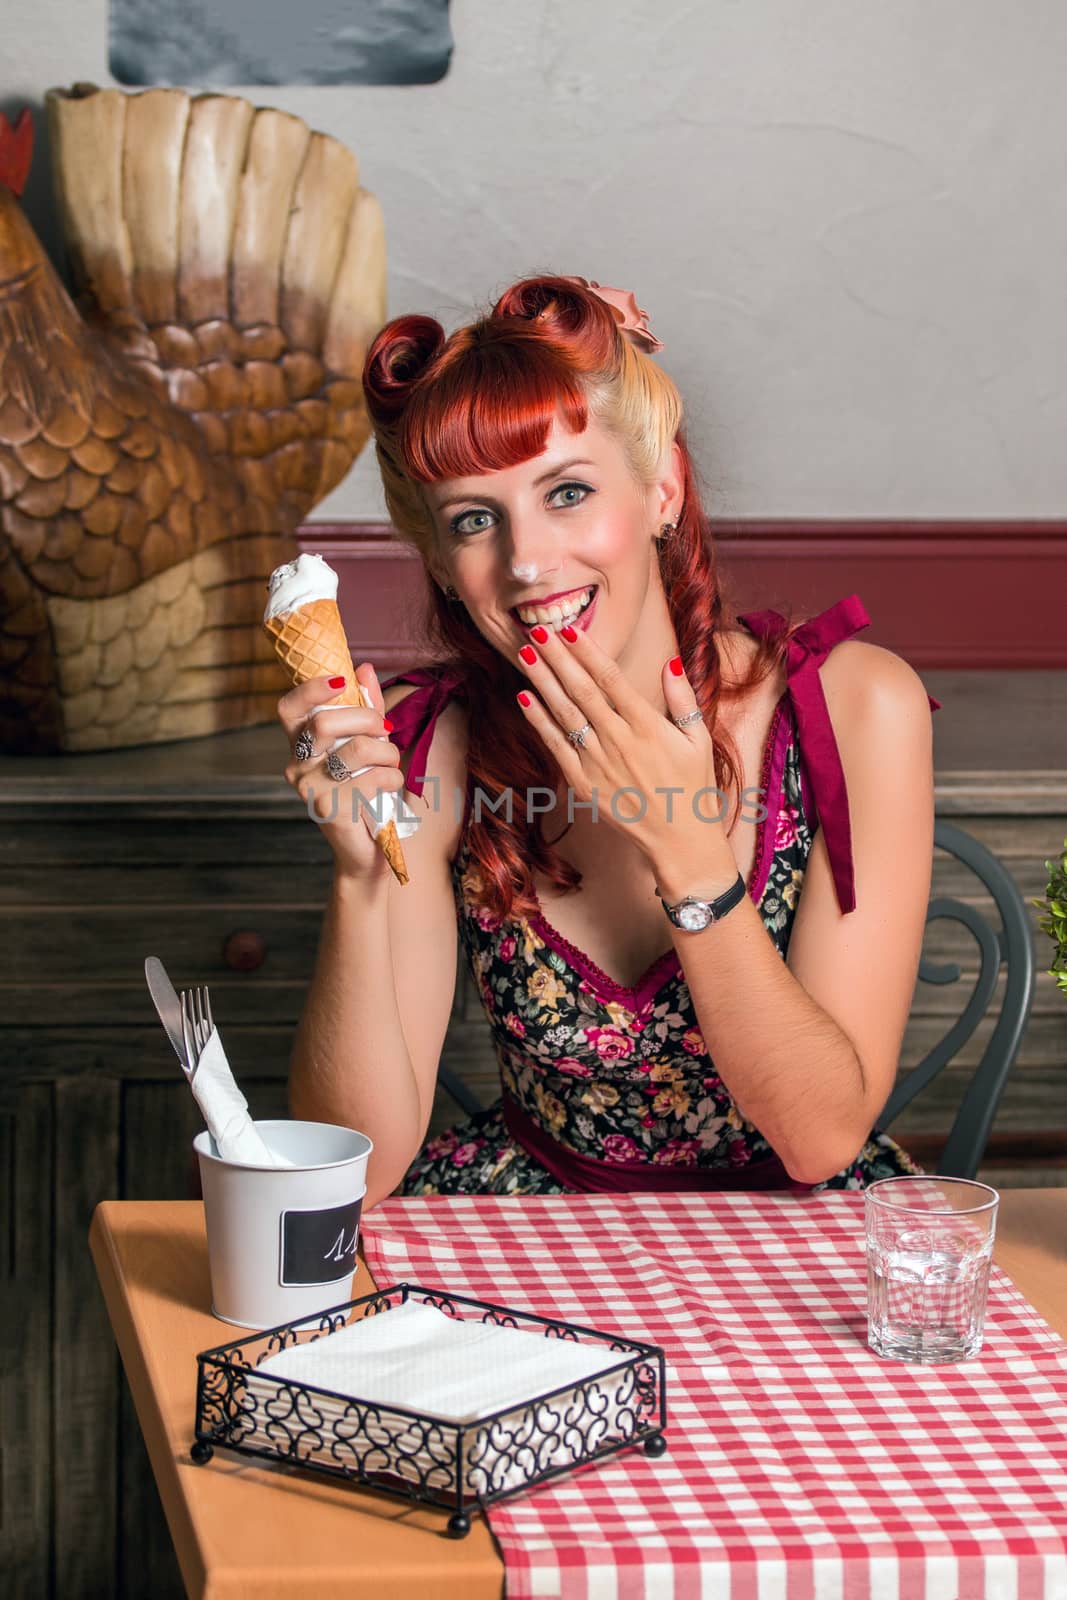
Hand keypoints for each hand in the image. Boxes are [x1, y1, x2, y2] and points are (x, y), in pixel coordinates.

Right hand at [278, 664, 405, 881]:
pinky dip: (392, 778)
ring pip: (357, 749)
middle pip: (326, 722)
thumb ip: (364, 707)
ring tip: (391, 765)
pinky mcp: (328, 809)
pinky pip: (372, 778)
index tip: (341, 681)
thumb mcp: (366, 745)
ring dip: (388, 754)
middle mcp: (296, 766)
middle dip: (367, 719)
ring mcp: (309, 789)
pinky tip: (389, 788)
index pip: (289, 709)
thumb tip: (363, 667)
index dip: (311, 689)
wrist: (365, 849)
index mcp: (300, 746)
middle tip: (386, 730)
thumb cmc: (364, 791)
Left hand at [514, 624, 729, 870]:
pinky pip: (556, 746)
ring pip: (564, 713)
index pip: (611, 679)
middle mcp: (618, 741)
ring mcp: (598, 763)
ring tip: (525, 653)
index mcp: (648, 726)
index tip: (569, 628)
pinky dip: (539, 721)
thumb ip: (682, 699)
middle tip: (536, 629)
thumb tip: (670, 661)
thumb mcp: (698, 739)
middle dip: (557, 657)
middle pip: (581, 690)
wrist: (679, 840)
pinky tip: (524, 698)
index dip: (587, 652)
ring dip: (542, 682)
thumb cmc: (692, 786)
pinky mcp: (583, 784)